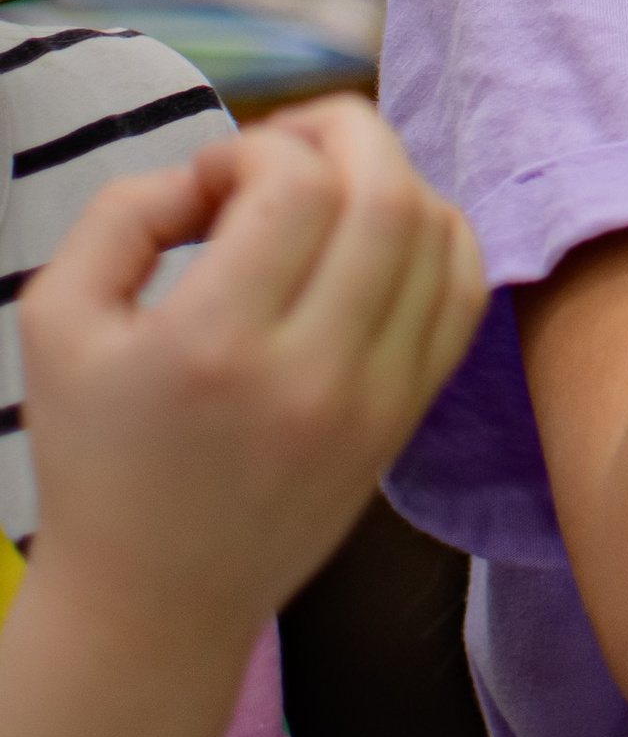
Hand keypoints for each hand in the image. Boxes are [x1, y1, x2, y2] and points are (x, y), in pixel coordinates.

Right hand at [17, 97, 484, 656]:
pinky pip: (462, 293)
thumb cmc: (96, 456)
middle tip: (281, 150)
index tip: (208, 184)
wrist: (153, 604)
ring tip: (322, 191)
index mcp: (215, 347)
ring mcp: (375, 401)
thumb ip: (124, 213)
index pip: (296, 187)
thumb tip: (212, 171)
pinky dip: (435, 235)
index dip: (253, 149)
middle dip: (341, 132)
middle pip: (387, 193)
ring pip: (437, 233)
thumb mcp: (56, 320)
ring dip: (387, 177)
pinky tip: (375, 235)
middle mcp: (312, 374)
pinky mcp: (407, 419)